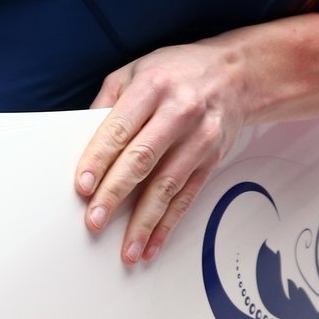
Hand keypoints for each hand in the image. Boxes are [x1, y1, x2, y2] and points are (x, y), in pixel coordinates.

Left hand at [75, 17, 318, 267]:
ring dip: (145, 222)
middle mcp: (179, 113)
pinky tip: (153, 243)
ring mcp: (199, 139)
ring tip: (127, 249)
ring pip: (167, 186)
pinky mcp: (212, 160)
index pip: (120, 129)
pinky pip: (188, 197)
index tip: (83, 186)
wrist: (238, 74)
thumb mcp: (136, 70)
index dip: (99, 160)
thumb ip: (107, 101)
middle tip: (95, 221)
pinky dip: (169, 224)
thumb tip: (81, 137)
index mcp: (153, 87)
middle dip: (115, 194)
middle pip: (143, 159)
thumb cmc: (178, 71)